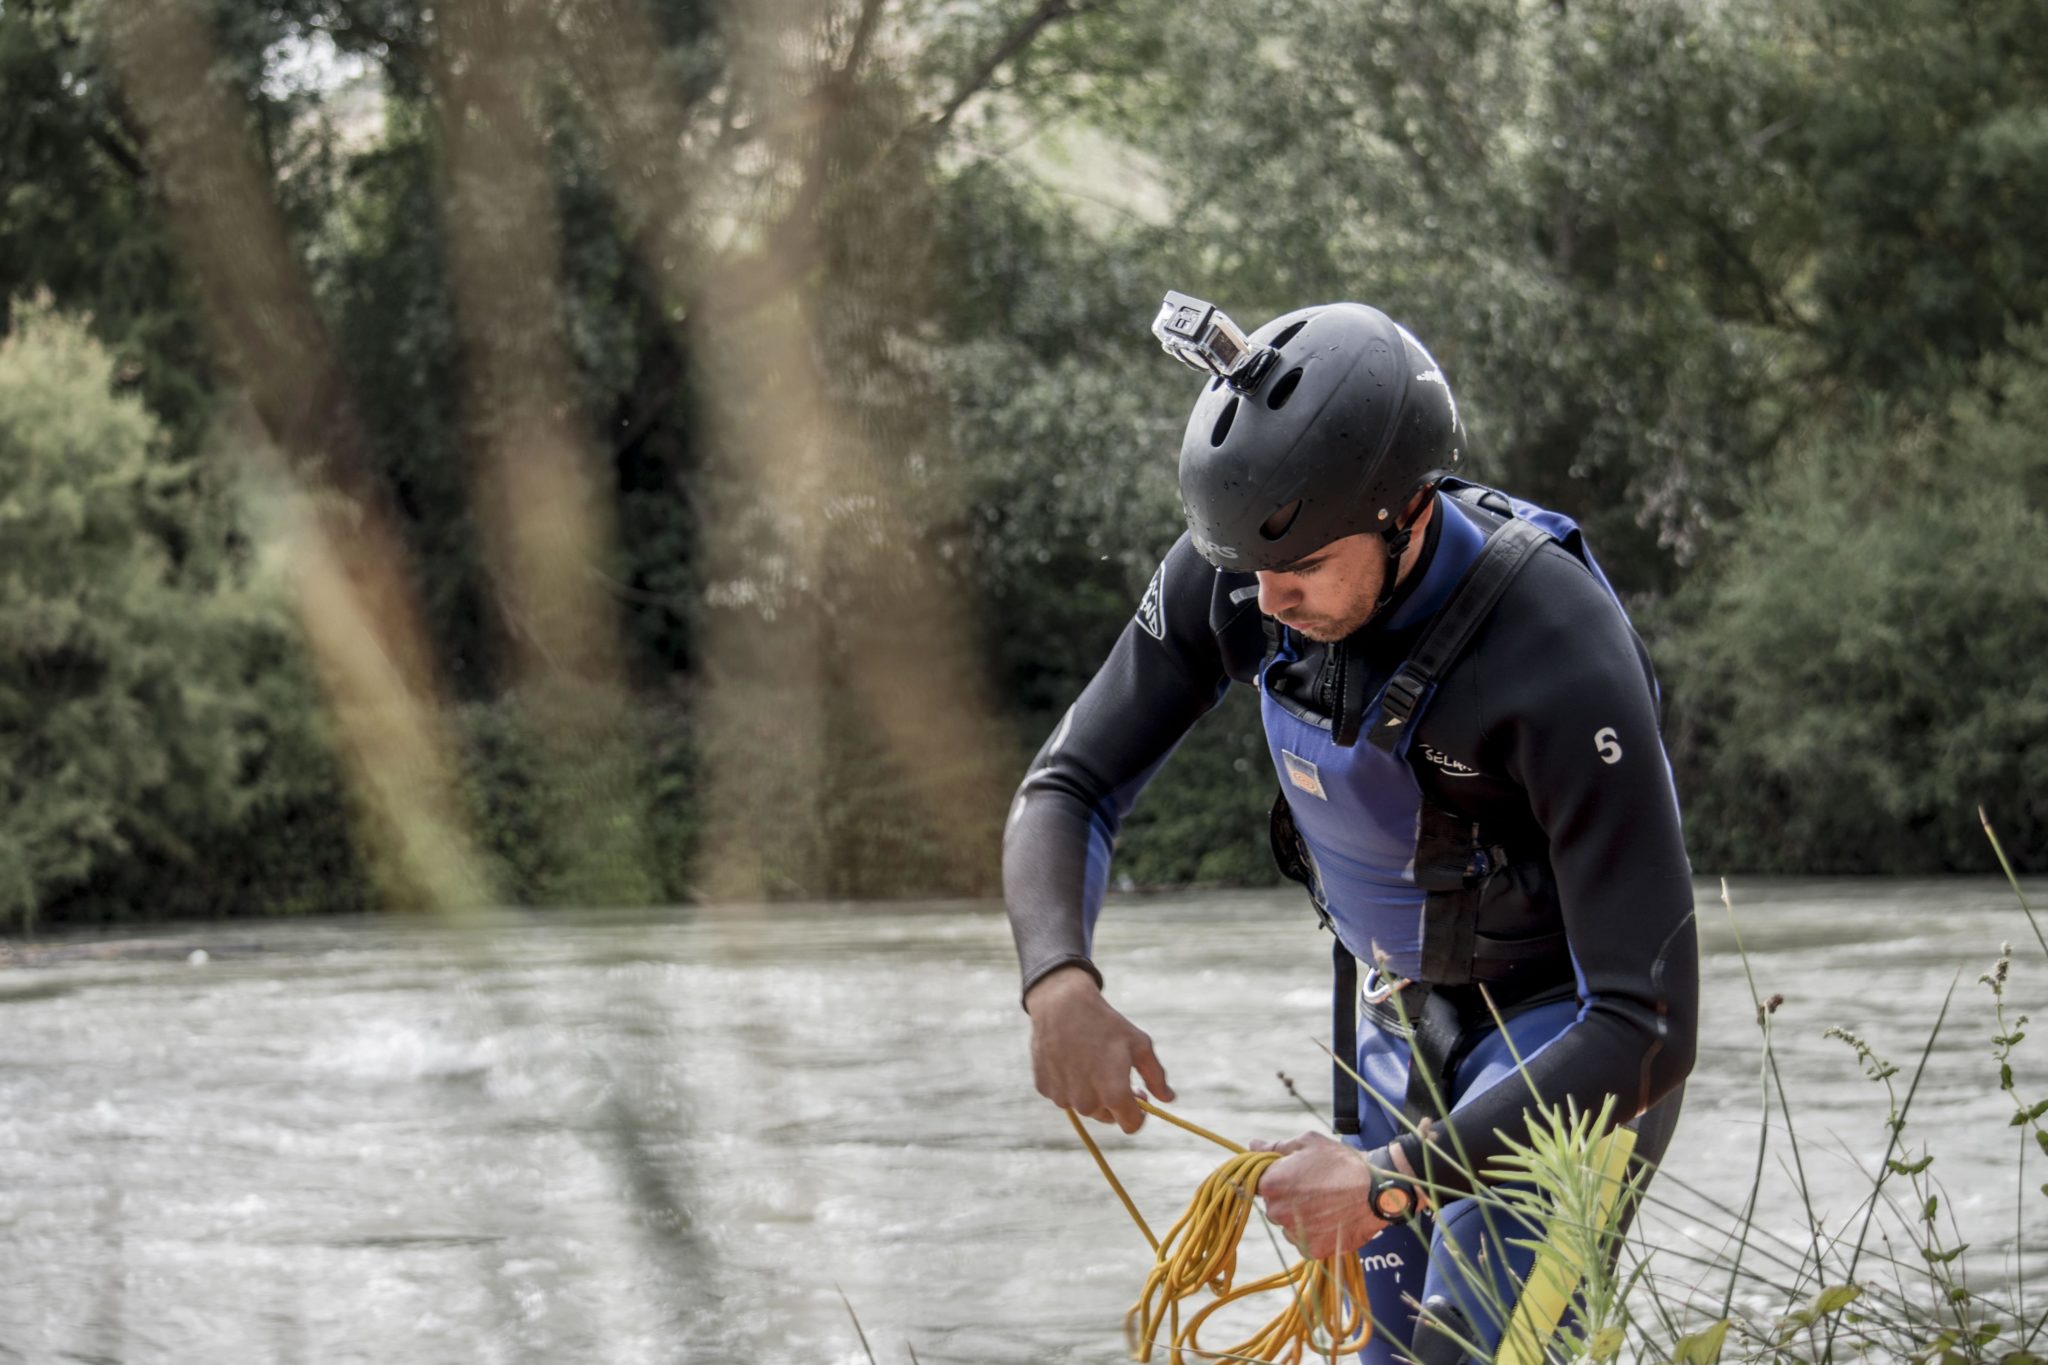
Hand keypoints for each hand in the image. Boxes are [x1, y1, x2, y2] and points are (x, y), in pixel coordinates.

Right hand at [1024, 966, 1174, 1132]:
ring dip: (1091, 1092)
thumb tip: (1168, 1099)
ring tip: (1091, 1061)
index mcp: (1114, 1095)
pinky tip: (1071, 1058)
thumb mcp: (1140, 1045)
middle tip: (1116, 1074)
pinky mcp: (1044, 1089)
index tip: (1138, 1094)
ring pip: (1084, 1106)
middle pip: (1108, 1117)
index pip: (1132, 1125)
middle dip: (1115, 1101)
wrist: (1062, 1005)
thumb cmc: (1106, 1024)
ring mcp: (1062, 1098)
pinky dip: (1069, 1083)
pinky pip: (1063, 1094)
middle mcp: (1086, 1103)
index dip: (1139, 1113)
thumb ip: (1156, 1076)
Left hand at [1249, 1131, 1384, 1258]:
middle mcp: (1277, 1211)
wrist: (1376, 1192)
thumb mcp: (1308, 1143)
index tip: (1292, 1176)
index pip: (1259, 1183)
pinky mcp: (1311, 1250)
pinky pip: (1304, 1241)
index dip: (1276, 1178)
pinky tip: (1330, 1218)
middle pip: (1273, 1206)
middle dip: (1287, 1198)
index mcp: (1271, 1184)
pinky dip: (1313, 1233)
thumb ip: (1275, 1147)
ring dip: (1299, 1217)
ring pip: (1288, 1225)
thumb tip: (1252, 1145)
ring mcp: (1294, 1233)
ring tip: (1326, 1203)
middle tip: (1314, 1188)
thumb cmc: (1341, 1162)